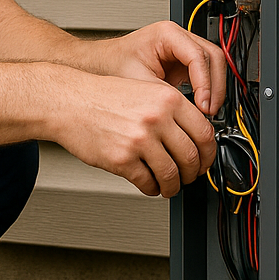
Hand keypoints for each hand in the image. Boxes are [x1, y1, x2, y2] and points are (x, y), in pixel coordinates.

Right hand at [48, 71, 216, 197]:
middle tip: (188, 176)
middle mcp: (156, 118)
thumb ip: (172, 111)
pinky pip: (147, 183)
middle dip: (193, 173)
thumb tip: (195, 138)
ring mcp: (139, 140)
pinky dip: (152, 188)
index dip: (209, 154)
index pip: (204, 133)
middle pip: (191, 157)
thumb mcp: (145, 91)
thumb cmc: (102, 97)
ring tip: (168, 185)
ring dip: (173, 186)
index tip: (205, 160)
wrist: (69, 102)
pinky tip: (149, 185)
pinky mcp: (122, 159)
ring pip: (171, 174)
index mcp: (167, 99)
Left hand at [91, 21, 227, 117]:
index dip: (204, 82)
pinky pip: (205, 73)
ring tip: (207, 110)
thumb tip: (189, 112)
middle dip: (215, 85)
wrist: (101, 64)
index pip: (198, 56)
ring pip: (213, 64)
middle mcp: (178, 37)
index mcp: (167, 34)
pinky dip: (207, 89)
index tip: (203, 104)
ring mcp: (182, 48)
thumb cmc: (112, 65)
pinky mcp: (183, 62)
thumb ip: (165, 95)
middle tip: (210, 110)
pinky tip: (200, 106)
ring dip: (214, 88)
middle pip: (213, 56)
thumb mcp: (139, 83)